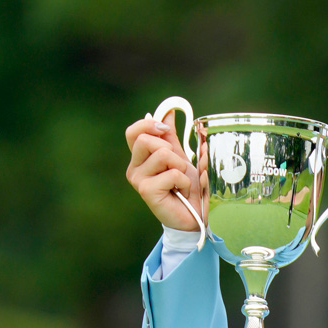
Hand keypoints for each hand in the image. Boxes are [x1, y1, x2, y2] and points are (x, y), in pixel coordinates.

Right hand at [124, 110, 201, 230]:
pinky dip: (184, 181)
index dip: (149, 125)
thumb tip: (167, 112)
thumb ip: (172, 137)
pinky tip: (182, 191)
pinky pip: (172, 173)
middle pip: (145, 140)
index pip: (133, 132)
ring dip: (181, 166)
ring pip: (162, 154)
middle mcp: (135, 168)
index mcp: (140, 158)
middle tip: (178, 167)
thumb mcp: (180, 158)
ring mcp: (138, 180)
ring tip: (182, 181)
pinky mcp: (146, 191)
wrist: (194, 215)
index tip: (166, 130)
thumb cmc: (187, 188)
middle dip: (170, 149)